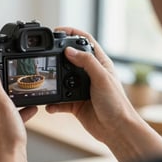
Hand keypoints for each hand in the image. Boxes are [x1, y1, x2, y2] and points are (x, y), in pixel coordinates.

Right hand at [46, 27, 134, 142]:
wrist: (116, 130)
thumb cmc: (116, 104)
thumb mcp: (102, 78)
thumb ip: (86, 62)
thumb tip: (69, 50)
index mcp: (99, 64)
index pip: (85, 41)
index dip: (72, 33)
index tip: (58, 31)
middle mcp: (89, 74)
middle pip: (70, 59)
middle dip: (57, 57)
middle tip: (45, 56)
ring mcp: (81, 89)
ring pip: (61, 80)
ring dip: (53, 83)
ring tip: (47, 83)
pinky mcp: (74, 104)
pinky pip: (59, 101)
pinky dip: (53, 103)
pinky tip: (50, 105)